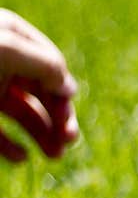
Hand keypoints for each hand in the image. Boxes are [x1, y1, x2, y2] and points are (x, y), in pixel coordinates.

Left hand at [0, 9, 78, 161]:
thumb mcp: (9, 50)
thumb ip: (46, 65)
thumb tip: (69, 87)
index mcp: (14, 40)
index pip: (53, 66)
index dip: (63, 88)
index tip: (65, 106)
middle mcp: (5, 65)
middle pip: (44, 94)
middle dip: (60, 118)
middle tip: (68, 141)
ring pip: (27, 116)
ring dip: (45, 136)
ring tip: (55, 156)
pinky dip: (12, 148)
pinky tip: (22, 157)